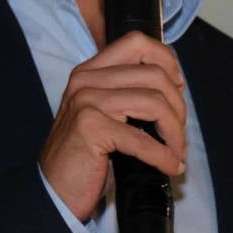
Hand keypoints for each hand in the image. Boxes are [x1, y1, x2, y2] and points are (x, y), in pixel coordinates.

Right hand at [40, 33, 187, 221]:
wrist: (53, 189)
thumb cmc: (85, 154)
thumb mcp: (102, 113)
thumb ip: (128, 92)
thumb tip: (176, 84)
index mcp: (90, 71)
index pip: (136, 42)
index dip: (167, 61)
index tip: (178, 87)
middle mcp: (86, 80)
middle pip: (155, 75)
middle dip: (178, 107)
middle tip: (178, 134)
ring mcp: (87, 102)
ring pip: (155, 103)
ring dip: (175, 133)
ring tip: (177, 152)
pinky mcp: (91, 128)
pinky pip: (143, 139)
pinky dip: (164, 156)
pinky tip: (171, 166)